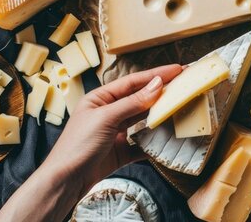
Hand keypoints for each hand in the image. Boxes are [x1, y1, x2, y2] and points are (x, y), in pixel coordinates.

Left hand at [45, 64, 182, 187]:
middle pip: (140, 99)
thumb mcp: (106, 118)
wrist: (66, 180)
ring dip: (159, 115)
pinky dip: (153, 143)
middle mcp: (108, 113)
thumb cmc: (78, 145)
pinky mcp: (120, 151)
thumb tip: (157, 85)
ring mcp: (115, 132)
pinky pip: (141, 144)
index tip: (177, 69)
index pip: (133, 82)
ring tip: (179, 108)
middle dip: (161, 93)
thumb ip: (133, 102)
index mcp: (100, 99)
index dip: (156, 75)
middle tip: (183, 85)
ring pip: (142, 120)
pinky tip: (166, 140)